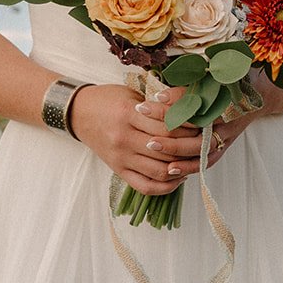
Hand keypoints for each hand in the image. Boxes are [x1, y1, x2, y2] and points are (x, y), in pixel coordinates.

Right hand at [69, 82, 235, 196]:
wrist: (78, 113)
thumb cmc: (107, 100)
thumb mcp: (132, 96)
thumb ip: (156, 107)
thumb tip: (189, 116)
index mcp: (128, 115)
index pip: (167, 126)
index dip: (189, 128)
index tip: (202, 126)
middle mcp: (124, 138)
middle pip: (166, 149)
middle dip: (189, 149)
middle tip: (204, 145)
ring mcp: (120, 157)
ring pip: (159, 170)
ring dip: (181, 168)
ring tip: (192, 160)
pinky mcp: (118, 170)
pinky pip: (145, 186)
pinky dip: (165, 186)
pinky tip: (177, 178)